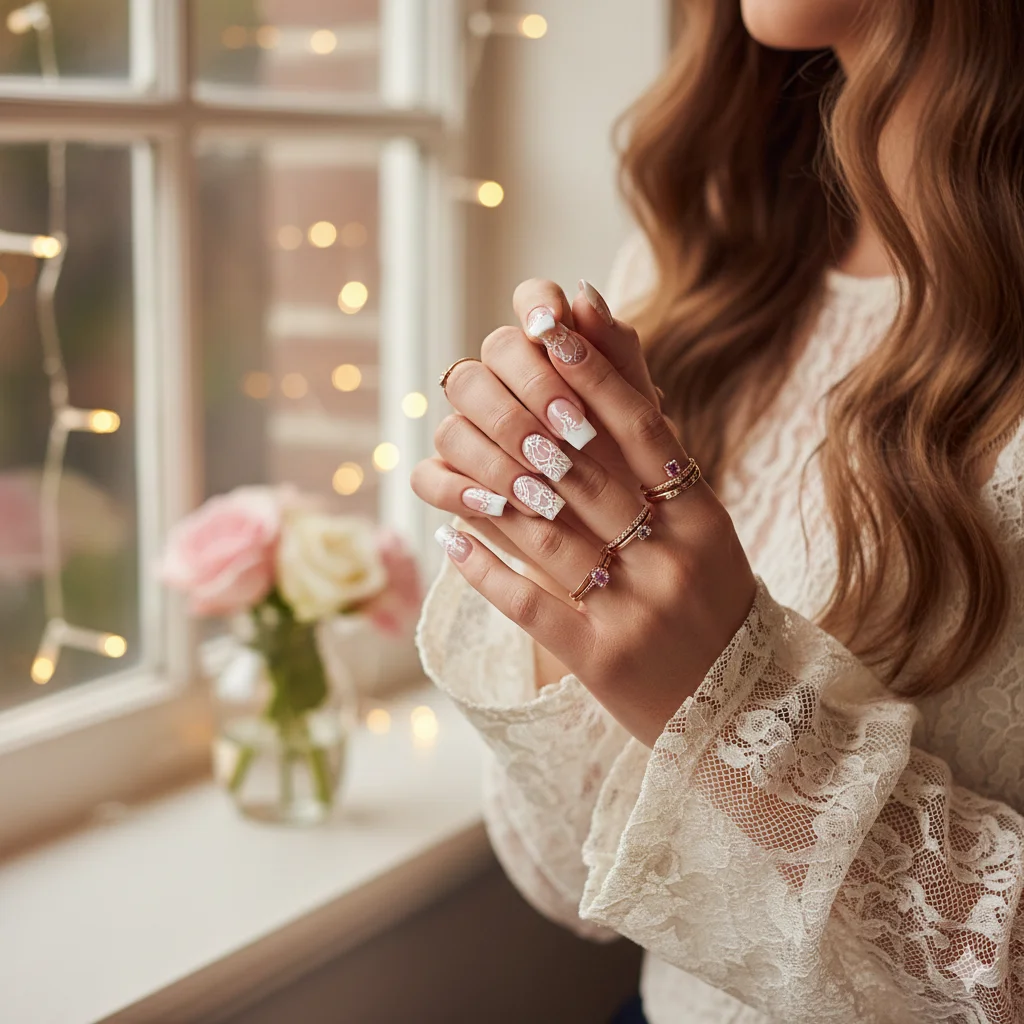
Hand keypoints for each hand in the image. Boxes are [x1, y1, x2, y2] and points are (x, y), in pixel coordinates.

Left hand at [413, 280, 755, 746]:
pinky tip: (452, 540)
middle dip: (524, 429)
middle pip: (586, 477)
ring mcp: (638, 611)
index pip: (644, 431)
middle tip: (475, 387)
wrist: (741, 703)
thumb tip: (615, 359)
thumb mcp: (702, 521)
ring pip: (549, 539)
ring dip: (492, 497)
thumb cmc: (709, 595)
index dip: (597, 378)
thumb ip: (660, 451)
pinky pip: (534, 608)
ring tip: (453, 466)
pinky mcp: (604, 660)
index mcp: (702, 516)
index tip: (553, 334)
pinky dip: (487, 572)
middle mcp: (674, 557)